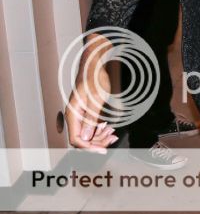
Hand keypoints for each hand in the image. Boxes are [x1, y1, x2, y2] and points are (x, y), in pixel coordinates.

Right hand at [65, 35, 119, 154]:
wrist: (95, 63)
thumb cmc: (94, 76)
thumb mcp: (96, 98)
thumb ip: (91, 118)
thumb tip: (86, 138)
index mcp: (72, 113)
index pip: (76, 139)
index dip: (89, 147)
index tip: (103, 150)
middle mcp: (74, 115)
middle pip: (83, 139)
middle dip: (98, 141)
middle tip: (113, 138)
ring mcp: (80, 114)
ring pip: (88, 134)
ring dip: (100, 136)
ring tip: (113, 133)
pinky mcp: (86, 112)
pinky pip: (91, 126)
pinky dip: (101, 129)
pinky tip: (109, 127)